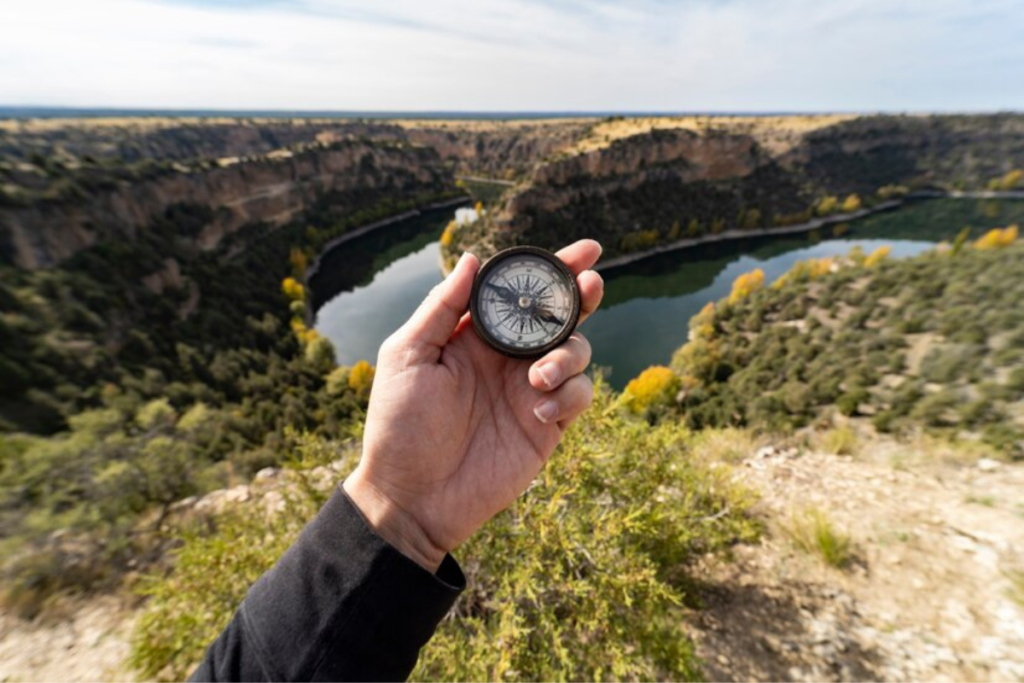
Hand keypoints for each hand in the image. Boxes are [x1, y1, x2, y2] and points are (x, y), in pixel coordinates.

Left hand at [343, 240, 604, 570]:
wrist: (412, 497)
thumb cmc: (399, 426)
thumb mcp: (408, 356)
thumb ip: (441, 307)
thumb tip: (471, 258)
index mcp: (476, 336)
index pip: (520, 293)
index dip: (552, 269)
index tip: (585, 250)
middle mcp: (508, 358)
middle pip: (559, 315)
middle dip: (582, 295)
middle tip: (592, 284)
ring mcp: (531, 391)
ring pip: (577, 351)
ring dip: (569, 354)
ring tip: (539, 378)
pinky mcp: (547, 426)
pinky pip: (579, 396)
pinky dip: (569, 396)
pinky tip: (538, 410)